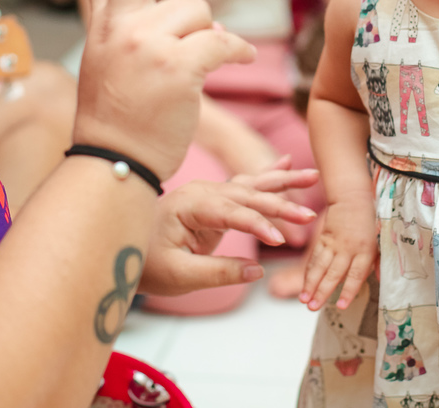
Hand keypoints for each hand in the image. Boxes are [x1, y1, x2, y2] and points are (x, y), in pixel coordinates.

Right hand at [74, 0, 255, 179]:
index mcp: (104, 24)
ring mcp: (145, 42)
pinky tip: (228, 66)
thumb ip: (142, 31)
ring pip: (200, 13)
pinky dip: (233, 54)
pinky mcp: (177, 63)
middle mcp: (119, 24)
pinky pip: (222, 42)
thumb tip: (198, 21)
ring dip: (208, 40)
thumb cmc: (120, 122)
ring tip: (189, 76)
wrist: (112, 165)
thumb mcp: (113, 67)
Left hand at [138, 168, 319, 295]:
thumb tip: (257, 271)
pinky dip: (268, 175)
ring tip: (313, 174)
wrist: (124, 249)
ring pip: (252, 185)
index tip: (279, 241)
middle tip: (309, 216)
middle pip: (247, 195)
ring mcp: (209, 192)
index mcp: (189, 205)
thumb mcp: (178, 276)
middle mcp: (201, 191)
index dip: (256, 225)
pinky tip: (286, 161)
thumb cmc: (146, 262)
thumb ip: (218, 273)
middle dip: (280, 203)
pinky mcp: (215, 200)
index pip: (231, 212)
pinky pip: (246, 184)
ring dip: (283, 182)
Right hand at [299, 194, 376, 311]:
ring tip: (304, 300)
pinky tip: (304, 285)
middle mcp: (347, 247)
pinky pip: (314, 257)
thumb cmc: (370, 219)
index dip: (348, 290)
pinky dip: (308, 272)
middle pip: (333, 273)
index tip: (341, 306)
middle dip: (322, 292)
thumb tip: (380, 279)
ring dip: (310, 284)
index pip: (356, 274)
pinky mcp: (323, 239)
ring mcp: (333, 243)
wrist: (352, 196)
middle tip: (313, 307)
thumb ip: (379, 260)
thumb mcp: (381, 239)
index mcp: (365, 249)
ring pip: (320, 266)